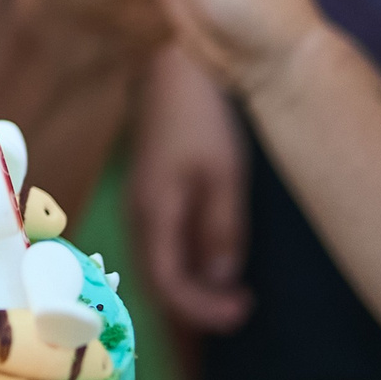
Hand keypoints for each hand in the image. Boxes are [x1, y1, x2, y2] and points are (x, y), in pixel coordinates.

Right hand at [131, 44, 253, 333]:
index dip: (202, 309)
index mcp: (154, 212)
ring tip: (228, 298)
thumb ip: (221, 229)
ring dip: (188, 288)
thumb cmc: (200, 114)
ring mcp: (139, 200)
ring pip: (155, 263)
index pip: (168, 283)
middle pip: (155, 281)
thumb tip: (221, 278)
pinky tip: (208, 264)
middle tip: (239, 312)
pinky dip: (182, 266)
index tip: (242, 312)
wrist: (171, 66)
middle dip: (195, 308)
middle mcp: (138, 214)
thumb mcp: (223, 173)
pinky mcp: (148, 190)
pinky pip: (159, 244)